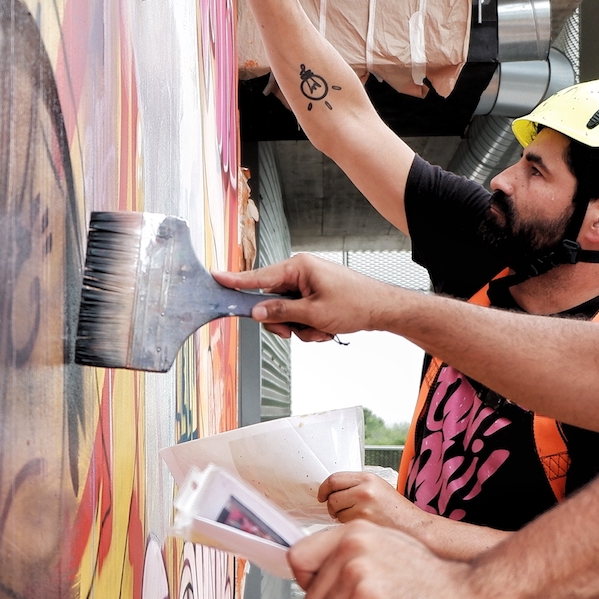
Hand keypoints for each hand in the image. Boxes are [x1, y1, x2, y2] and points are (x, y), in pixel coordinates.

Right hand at [214, 253, 396, 340]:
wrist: (383, 308)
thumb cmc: (355, 304)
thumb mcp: (313, 313)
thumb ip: (280, 312)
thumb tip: (256, 311)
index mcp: (298, 267)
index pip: (259, 277)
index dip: (236, 281)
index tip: (216, 279)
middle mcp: (300, 271)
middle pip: (270, 300)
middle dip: (282, 321)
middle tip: (295, 331)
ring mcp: (307, 283)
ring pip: (285, 311)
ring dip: (300, 327)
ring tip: (320, 330)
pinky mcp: (314, 293)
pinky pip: (299, 313)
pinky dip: (309, 326)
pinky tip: (325, 329)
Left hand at [287, 521, 486, 598]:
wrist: (473, 594)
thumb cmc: (434, 582)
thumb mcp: (388, 552)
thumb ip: (354, 561)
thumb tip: (322, 587)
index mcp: (353, 532)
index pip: (299, 559)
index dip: (309, 587)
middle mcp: (352, 545)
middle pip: (312, 598)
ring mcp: (360, 570)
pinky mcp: (370, 597)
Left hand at [318, 470, 421, 531]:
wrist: (415, 527)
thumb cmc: (396, 511)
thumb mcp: (378, 488)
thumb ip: (355, 486)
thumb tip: (330, 491)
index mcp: (368, 478)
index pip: (334, 479)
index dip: (324, 489)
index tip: (322, 495)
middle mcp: (365, 489)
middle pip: (331, 496)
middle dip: (331, 505)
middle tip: (340, 511)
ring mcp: (363, 506)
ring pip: (335, 511)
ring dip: (339, 517)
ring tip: (357, 518)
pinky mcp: (363, 522)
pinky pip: (343, 524)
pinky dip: (347, 526)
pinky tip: (361, 525)